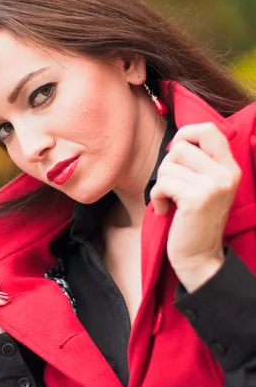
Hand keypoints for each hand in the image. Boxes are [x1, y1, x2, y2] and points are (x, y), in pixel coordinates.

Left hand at [150, 123, 241, 290]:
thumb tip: (176, 140)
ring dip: (161, 183)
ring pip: (169, 165)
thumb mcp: (205, 186)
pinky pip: (163, 183)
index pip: (209, 129)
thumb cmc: (193, 219)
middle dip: (167, 165)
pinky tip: (164, 210)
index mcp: (229, 167)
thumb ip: (198, 162)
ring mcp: (214, 186)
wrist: (199, 257)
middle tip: (171, 186)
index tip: (176, 154)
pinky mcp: (197, 199)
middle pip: (182, 146)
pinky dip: (157, 197)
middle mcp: (226, 173)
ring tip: (169, 201)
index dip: (185, 134)